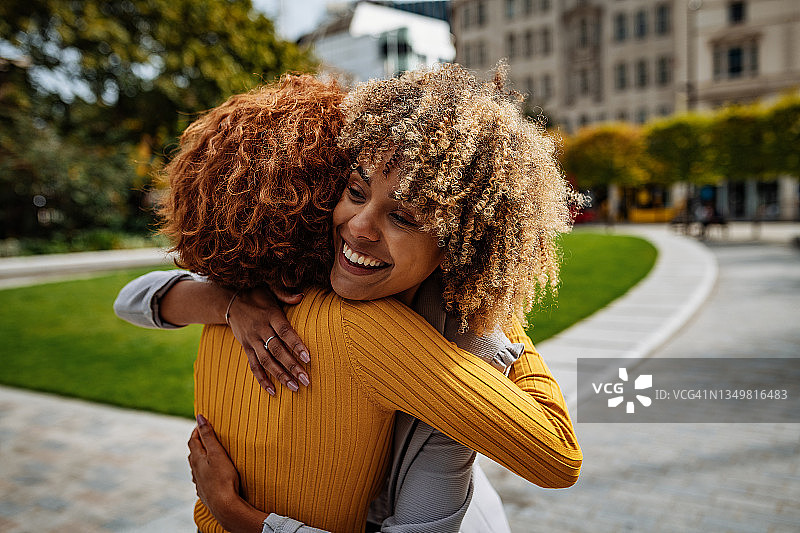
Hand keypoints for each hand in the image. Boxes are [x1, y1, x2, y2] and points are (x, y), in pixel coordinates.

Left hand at [188, 415, 266, 532]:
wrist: (225, 506)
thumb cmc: (223, 478)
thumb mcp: (217, 452)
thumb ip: (208, 435)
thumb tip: (200, 417)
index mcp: (197, 458)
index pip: (193, 440)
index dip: (196, 430)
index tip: (202, 423)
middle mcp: (195, 470)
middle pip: (192, 453)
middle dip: (197, 442)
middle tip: (204, 435)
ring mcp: (199, 482)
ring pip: (196, 467)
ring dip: (200, 458)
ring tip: (207, 453)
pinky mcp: (205, 492)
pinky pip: (201, 479)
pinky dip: (204, 472)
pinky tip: (208, 475)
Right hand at [227, 286, 309, 394]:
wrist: (228, 300)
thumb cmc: (256, 294)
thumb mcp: (270, 288)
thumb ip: (285, 294)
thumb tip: (302, 296)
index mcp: (271, 315)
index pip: (285, 332)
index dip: (296, 345)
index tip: (308, 358)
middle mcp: (261, 329)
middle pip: (277, 351)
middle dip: (292, 367)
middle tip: (306, 380)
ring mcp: (252, 340)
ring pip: (267, 361)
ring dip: (280, 376)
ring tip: (294, 387)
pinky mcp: (246, 347)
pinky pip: (254, 365)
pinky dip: (262, 379)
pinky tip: (273, 391)